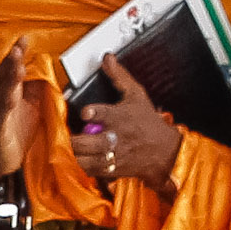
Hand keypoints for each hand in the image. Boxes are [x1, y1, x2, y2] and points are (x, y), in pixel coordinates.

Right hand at [0, 39, 46, 180]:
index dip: (17, 55)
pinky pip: (0, 116)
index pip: (12, 70)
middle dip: (11, 61)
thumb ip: (37, 91)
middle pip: (3, 76)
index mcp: (10, 94)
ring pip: (2, 92)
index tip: (24, 39)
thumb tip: (49, 75)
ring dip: (9, 78)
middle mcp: (0, 101)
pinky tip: (6, 98)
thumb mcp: (32, 109)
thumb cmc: (16, 135)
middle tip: (18, 47)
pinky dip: (2, 106)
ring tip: (16, 66)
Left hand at [69, 58, 179, 193]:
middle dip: (73, 139)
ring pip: (85, 159)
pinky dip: (80, 166)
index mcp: (121, 117)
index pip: (105, 114)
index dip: (94, 112)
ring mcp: (113, 155)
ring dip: (74, 154)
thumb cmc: (148, 123)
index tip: (86, 112)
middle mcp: (115, 137)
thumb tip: (107, 58)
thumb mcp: (137, 96)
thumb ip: (119, 77)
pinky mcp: (111, 170)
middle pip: (88, 142)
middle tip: (63, 135)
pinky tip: (76, 159)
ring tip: (66, 148)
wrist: (166, 152)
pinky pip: (90, 171)